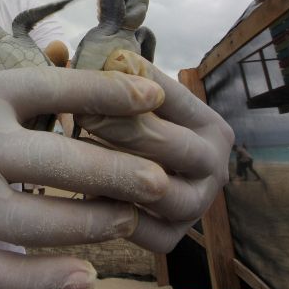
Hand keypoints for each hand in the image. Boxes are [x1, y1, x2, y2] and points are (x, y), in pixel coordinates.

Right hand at [0, 66, 167, 288]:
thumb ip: (30, 91)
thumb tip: (106, 91)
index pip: (52, 88)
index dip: (107, 92)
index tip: (153, 97)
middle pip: (54, 160)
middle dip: (116, 172)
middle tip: (158, 182)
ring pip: (33, 221)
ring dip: (90, 225)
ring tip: (127, 221)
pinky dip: (41, 282)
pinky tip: (83, 279)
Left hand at [74, 49, 234, 252]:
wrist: (149, 172)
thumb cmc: (136, 123)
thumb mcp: (133, 95)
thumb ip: (116, 71)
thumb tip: (73, 52)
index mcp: (211, 126)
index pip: (171, 101)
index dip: (125, 90)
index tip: (84, 82)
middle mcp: (214, 168)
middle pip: (170, 147)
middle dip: (121, 129)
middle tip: (79, 116)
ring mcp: (196, 206)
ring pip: (159, 193)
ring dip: (116, 173)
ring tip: (77, 155)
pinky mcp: (172, 237)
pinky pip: (143, 231)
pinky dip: (112, 214)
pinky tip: (83, 193)